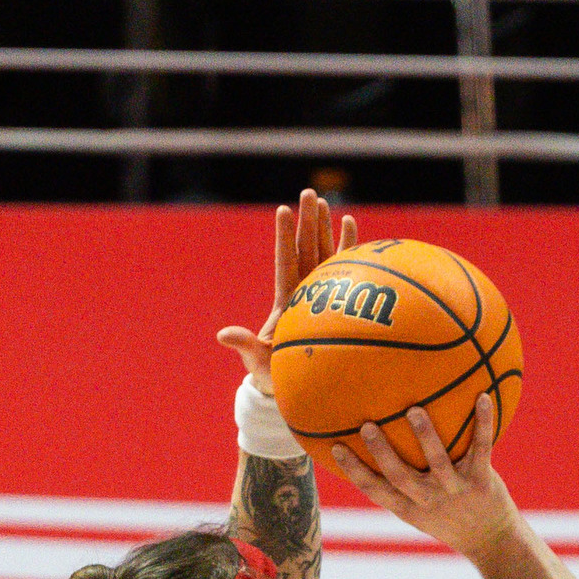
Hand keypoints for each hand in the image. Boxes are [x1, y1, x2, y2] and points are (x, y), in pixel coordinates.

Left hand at [217, 187, 357, 392]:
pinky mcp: (342, 301)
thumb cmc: (279, 376)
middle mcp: (305, 290)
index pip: (286, 261)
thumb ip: (246, 346)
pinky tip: (354, 227)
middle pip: (306, 249)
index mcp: (286, 299)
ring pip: (324, 254)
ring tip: (327, 202)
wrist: (303, 385)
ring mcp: (324, 293)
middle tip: (310, 193)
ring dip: (326, 229)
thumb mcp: (259, 361)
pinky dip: (351, 250)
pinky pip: (348, 271)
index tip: (283, 211)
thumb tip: (224, 335)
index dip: (285, 237)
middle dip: (308, 222)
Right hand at [321, 399, 517, 563]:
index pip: (375, 490)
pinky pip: (482, 448)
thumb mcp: (420, 513)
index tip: (335, 447)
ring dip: (426, 435)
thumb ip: (400, 489)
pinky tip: (482, 397)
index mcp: (409, 508)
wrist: (493, 542)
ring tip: (414, 410)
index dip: (354, 470)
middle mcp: (430, 500)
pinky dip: (483, 423)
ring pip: (438, 461)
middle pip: (400, 476)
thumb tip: (373, 453)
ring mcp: (456, 490)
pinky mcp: (482, 481)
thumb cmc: (450, 520)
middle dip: (382, 452)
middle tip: (367, 426)